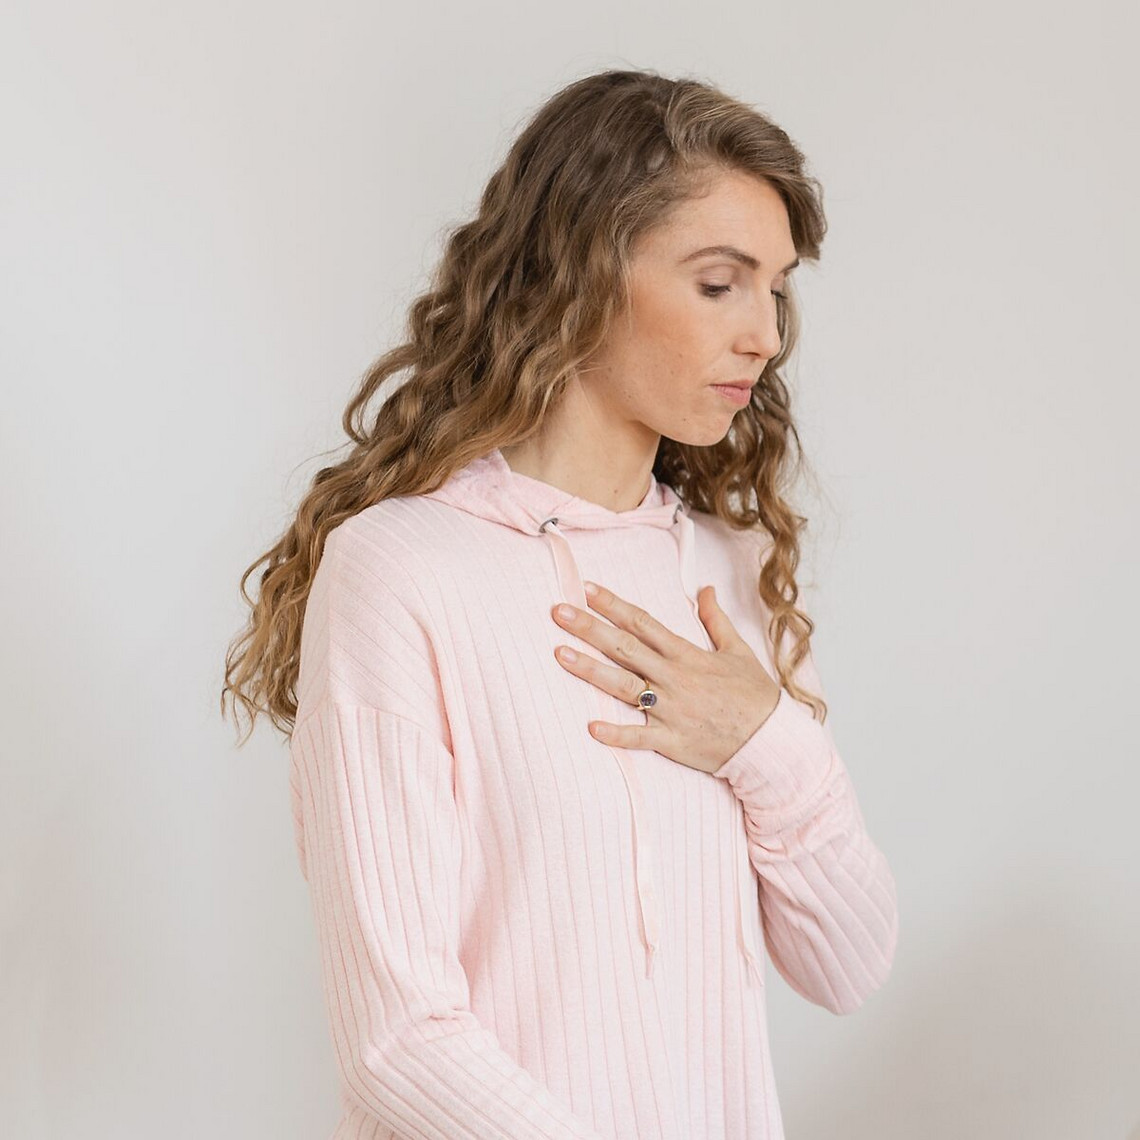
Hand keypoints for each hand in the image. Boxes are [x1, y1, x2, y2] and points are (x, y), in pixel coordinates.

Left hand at [550, 580, 780, 773]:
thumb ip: (716, 619)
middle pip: (625, 647)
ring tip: (560, 654)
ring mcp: (671, 710)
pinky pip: (640, 737)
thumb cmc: (755, 696)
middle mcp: (674, 678)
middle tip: (558, 612)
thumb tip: (705, 589)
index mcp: (687, 655)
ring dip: (590, 670)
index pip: (643, 622)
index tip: (587, 589)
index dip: (613, 605)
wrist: (772, 741)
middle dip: (590, 628)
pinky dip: (616, 733)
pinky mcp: (673, 740)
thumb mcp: (738, 650)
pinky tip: (591, 727)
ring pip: (623, 686)